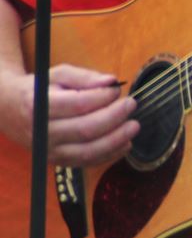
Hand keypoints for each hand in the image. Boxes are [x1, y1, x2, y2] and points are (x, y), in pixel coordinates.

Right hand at [0, 63, 137, 165]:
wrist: (11, 111)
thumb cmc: (39, 90)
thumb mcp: (56, 75)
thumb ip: (84, 77)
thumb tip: (112, 81)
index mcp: (38, 106)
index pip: (77, 104)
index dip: (102, 98)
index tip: (116, 90)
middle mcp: (41, 132)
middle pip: (86, 129)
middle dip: (114, 117)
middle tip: (131, 105)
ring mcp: (49, 151)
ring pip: (89, 151)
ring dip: (117, 139)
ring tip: (134, 126)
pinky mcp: (58, 162)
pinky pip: (88, 162)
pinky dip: (111, 154)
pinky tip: (126, 143)